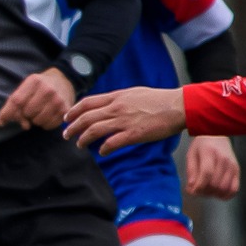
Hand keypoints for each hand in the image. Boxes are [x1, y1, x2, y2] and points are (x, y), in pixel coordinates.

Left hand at [0, 68, 75, 129]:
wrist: (64, 80)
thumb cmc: (39, 86)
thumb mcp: (25, 87)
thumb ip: (13, 103)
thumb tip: (2, 123)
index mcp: (34, 81)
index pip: (17, 101)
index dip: (7, 113)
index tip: (1, 122)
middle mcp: (47, 90)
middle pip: (27, 112)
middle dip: (25, 115)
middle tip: (29, 111)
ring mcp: (58, 100)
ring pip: (38, 121)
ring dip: (35, 120)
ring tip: (39, 112)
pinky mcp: (66, 110)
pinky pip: (48, 125)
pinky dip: (45, 124)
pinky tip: (47, 115)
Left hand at [62, 86, 188, 156]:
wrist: (179, 106)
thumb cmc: (159, 100)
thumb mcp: (134, 93)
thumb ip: (118, 99)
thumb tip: (107, 105)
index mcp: (116, 97)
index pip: (87, 103)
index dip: (73, 111)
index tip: (67, 118)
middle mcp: (116, 108)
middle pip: (86, 118)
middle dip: (72, 127)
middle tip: (66, 135)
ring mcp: (124, 121)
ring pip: (94, 130)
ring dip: (83, 139)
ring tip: (79, 145)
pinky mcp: (133, 134)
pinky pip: (111, 143)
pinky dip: (103, 149)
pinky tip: (102, 152)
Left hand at [184, 134, 238, 199]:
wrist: (218, 136)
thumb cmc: (201, 146)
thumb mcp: (191, 155)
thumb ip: (191, 171)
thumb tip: (192, 188)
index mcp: (210, 153)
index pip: (207, 173)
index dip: (199, 186)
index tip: (192, 191)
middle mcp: (223, 160)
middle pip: (215, 183)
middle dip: (204, 191)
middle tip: (197, 191)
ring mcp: (232, 165)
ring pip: (224, 188)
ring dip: (213, 194)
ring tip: (206, 191)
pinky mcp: (237, 170)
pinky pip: (234, 188)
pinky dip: (226, 195)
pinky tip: (217, 194)